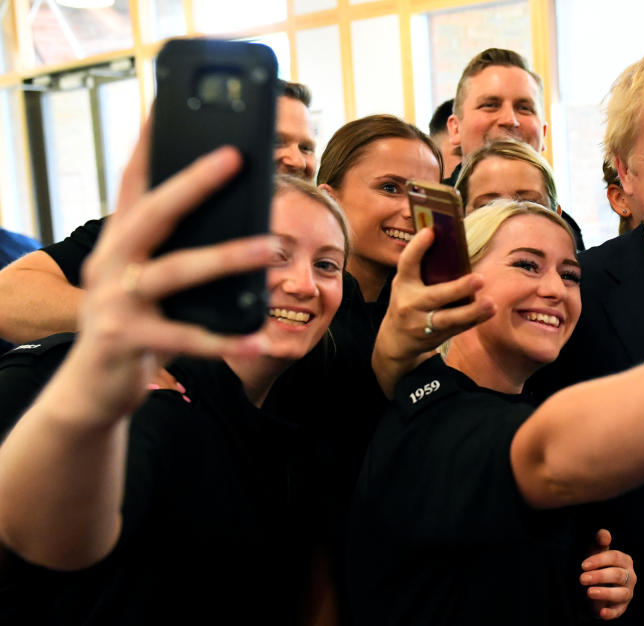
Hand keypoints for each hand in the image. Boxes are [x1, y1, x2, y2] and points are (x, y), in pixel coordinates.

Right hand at [66, 118, 273, 422]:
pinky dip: (224, 339)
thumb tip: (246, 227)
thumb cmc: (134, 322)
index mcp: (119, 242)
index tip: (167, 104)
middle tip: (235, 156)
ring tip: (270, 248)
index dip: (149, 143)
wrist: (92, 387)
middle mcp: (110, 263)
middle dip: (193, 182)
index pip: (133, 183)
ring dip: (226, 257)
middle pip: (153, 213)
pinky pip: (184, 337)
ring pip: (174, 271)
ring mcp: (115, 301)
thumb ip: (179, 252)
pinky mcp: (126, 339)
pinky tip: (259, 338)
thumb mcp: (151, 280)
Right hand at [372, 227, 494, 396]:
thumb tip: (456, 251)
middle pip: (434, 296)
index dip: (417, 247)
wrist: (395, 339)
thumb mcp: (408, 285)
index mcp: (403, 283)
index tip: (431, 231)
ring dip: (471, 312)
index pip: (407, 263)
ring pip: (448, 319)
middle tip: (479, 279)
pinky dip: (475, 319)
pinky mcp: (434, 337)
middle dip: (458, 288)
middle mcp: (409, 304)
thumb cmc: (408, 302)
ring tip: (490, 303)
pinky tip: (490, 311)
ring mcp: (421, 323)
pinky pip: (457, 328)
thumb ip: (426, 270)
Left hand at [579, 529, 634, 620]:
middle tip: (582, 579)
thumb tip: (604, 535)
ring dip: (605, 593)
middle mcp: (630, 576)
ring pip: (621, 593)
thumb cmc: (596, 566)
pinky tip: (602, 613)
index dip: (599, 560)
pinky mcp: (622, 607)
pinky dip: (611, 613)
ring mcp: (627, 592)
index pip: (615, 557)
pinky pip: (619, 611)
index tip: (583, 565)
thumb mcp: (595, 553)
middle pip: (617, 574)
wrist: (593, 587)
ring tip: (589, 592)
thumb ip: (599, 543)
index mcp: (624, 560)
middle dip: (599, 576)